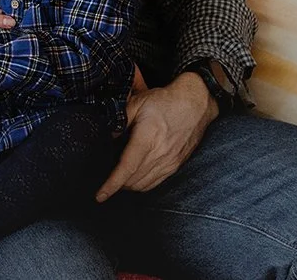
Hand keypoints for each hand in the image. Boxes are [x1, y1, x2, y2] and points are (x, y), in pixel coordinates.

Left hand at [95, 71, 217, 201]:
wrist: (195, 103)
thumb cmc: (166, 101)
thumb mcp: (138, 103)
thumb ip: (120, 120)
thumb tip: (108, 137)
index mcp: (147, 138)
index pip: (127, 168)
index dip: (112, 184)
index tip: (100, 195)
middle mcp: (160, 154)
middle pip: (133, 180)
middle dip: (117, 184)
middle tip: (105, 178)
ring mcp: (170, 162)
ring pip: (144, 185)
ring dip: (129, 185)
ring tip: (119, 178)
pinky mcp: (176, 165)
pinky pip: (156, 182)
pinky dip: (143, 184)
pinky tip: (136, 177)